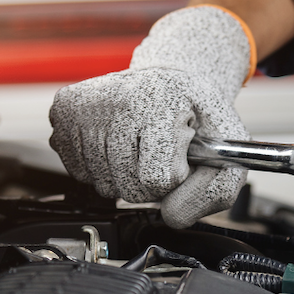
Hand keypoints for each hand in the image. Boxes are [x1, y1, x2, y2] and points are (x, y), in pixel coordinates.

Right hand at [49, 6, 252, 228]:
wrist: (170, 77)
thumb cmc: (198, 114)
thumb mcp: (229, 147)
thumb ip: (216, 191)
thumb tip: (171, 215)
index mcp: (162, 102)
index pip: (158, 179)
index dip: (175, 177)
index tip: (181, 152)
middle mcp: (118, 98)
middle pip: (129, 187)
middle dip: (150, 181)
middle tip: (160, 149)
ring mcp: (87, 105)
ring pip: (103, 185)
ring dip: (125, 176)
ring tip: (140, 144)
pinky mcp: (64, 111)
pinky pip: (80, 173)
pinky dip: (102, 168)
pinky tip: (117, 142)